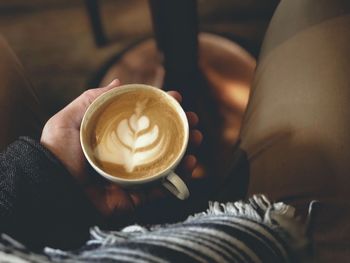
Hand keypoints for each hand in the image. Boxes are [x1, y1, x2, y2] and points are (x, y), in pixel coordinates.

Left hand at [40, 79, 201, 217]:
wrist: (53, 188)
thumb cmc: (58, 153)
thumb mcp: (70, 119)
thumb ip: (92, 99)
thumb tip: (118, 81)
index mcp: (116, 137)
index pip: (145, 120)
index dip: (163, 108)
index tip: (176, 97)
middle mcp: (129, 155)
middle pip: (161, 140)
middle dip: (181, 129)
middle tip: (193, 120)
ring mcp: (135, 176)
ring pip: (167, 163)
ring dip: (187, 150)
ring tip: (196, 140)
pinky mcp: (138, 195)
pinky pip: (164, 187)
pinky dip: (179, 177)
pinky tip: (190, 164)